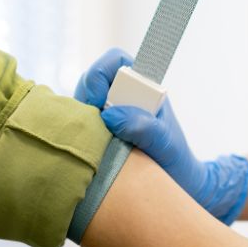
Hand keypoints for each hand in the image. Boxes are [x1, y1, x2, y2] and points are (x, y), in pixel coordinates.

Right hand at [74, 48, 247, 223]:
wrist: (175, 185)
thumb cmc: (174, 158)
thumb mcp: (165, 144)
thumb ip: (146, 128)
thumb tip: (111, 117)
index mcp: (141, 86)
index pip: (114, 61)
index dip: (101, 73)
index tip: (100, 101)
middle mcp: (119, 96)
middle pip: (89, 82)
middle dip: (85, 100)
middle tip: (92, 128)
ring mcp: (103, 115)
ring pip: (77, 106)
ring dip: (78, 122)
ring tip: (92, 145)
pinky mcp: (92, 135)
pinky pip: (73, 129)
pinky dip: (74, 138)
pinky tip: (85, 156)